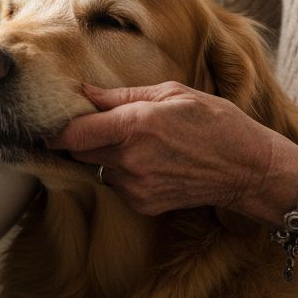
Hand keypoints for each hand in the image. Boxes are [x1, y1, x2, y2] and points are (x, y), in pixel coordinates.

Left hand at [47, 82, 276, 216]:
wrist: (248, 168)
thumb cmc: (215, 122)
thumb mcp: (172, 92)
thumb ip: (122, 96)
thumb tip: (85, 93)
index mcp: (136, 125)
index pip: (73, 134)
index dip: (56, 129)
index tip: (49, 121)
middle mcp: (131, 159)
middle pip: (79, 152)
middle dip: (81, 138)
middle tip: (96, 123)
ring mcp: (136, 187)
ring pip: (97, 169)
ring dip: (104, 155)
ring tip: (135, 141)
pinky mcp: (143, 205)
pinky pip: (116, 185)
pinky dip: (122, 172)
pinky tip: (150, 161)